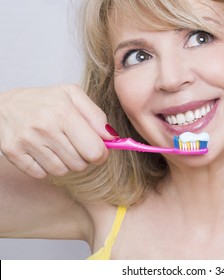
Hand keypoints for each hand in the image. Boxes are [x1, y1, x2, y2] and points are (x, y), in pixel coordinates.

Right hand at [0, 85, 117, 177]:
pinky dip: (45, 167)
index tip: (98, 150)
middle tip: (75, 145)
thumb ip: (96, 115)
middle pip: (79, 164)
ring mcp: (27, 141)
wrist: (2, 104)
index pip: (94, 151)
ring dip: (65, 163)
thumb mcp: (73, 95)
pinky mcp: (13, 152)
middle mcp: (45, 127)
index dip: (101, 154)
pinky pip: (41, 174)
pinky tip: (43, 152)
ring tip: (57, 146)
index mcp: (64, 112)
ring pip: (62, 171)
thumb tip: (112, 138)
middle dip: (83, 158)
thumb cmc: (45, 100)